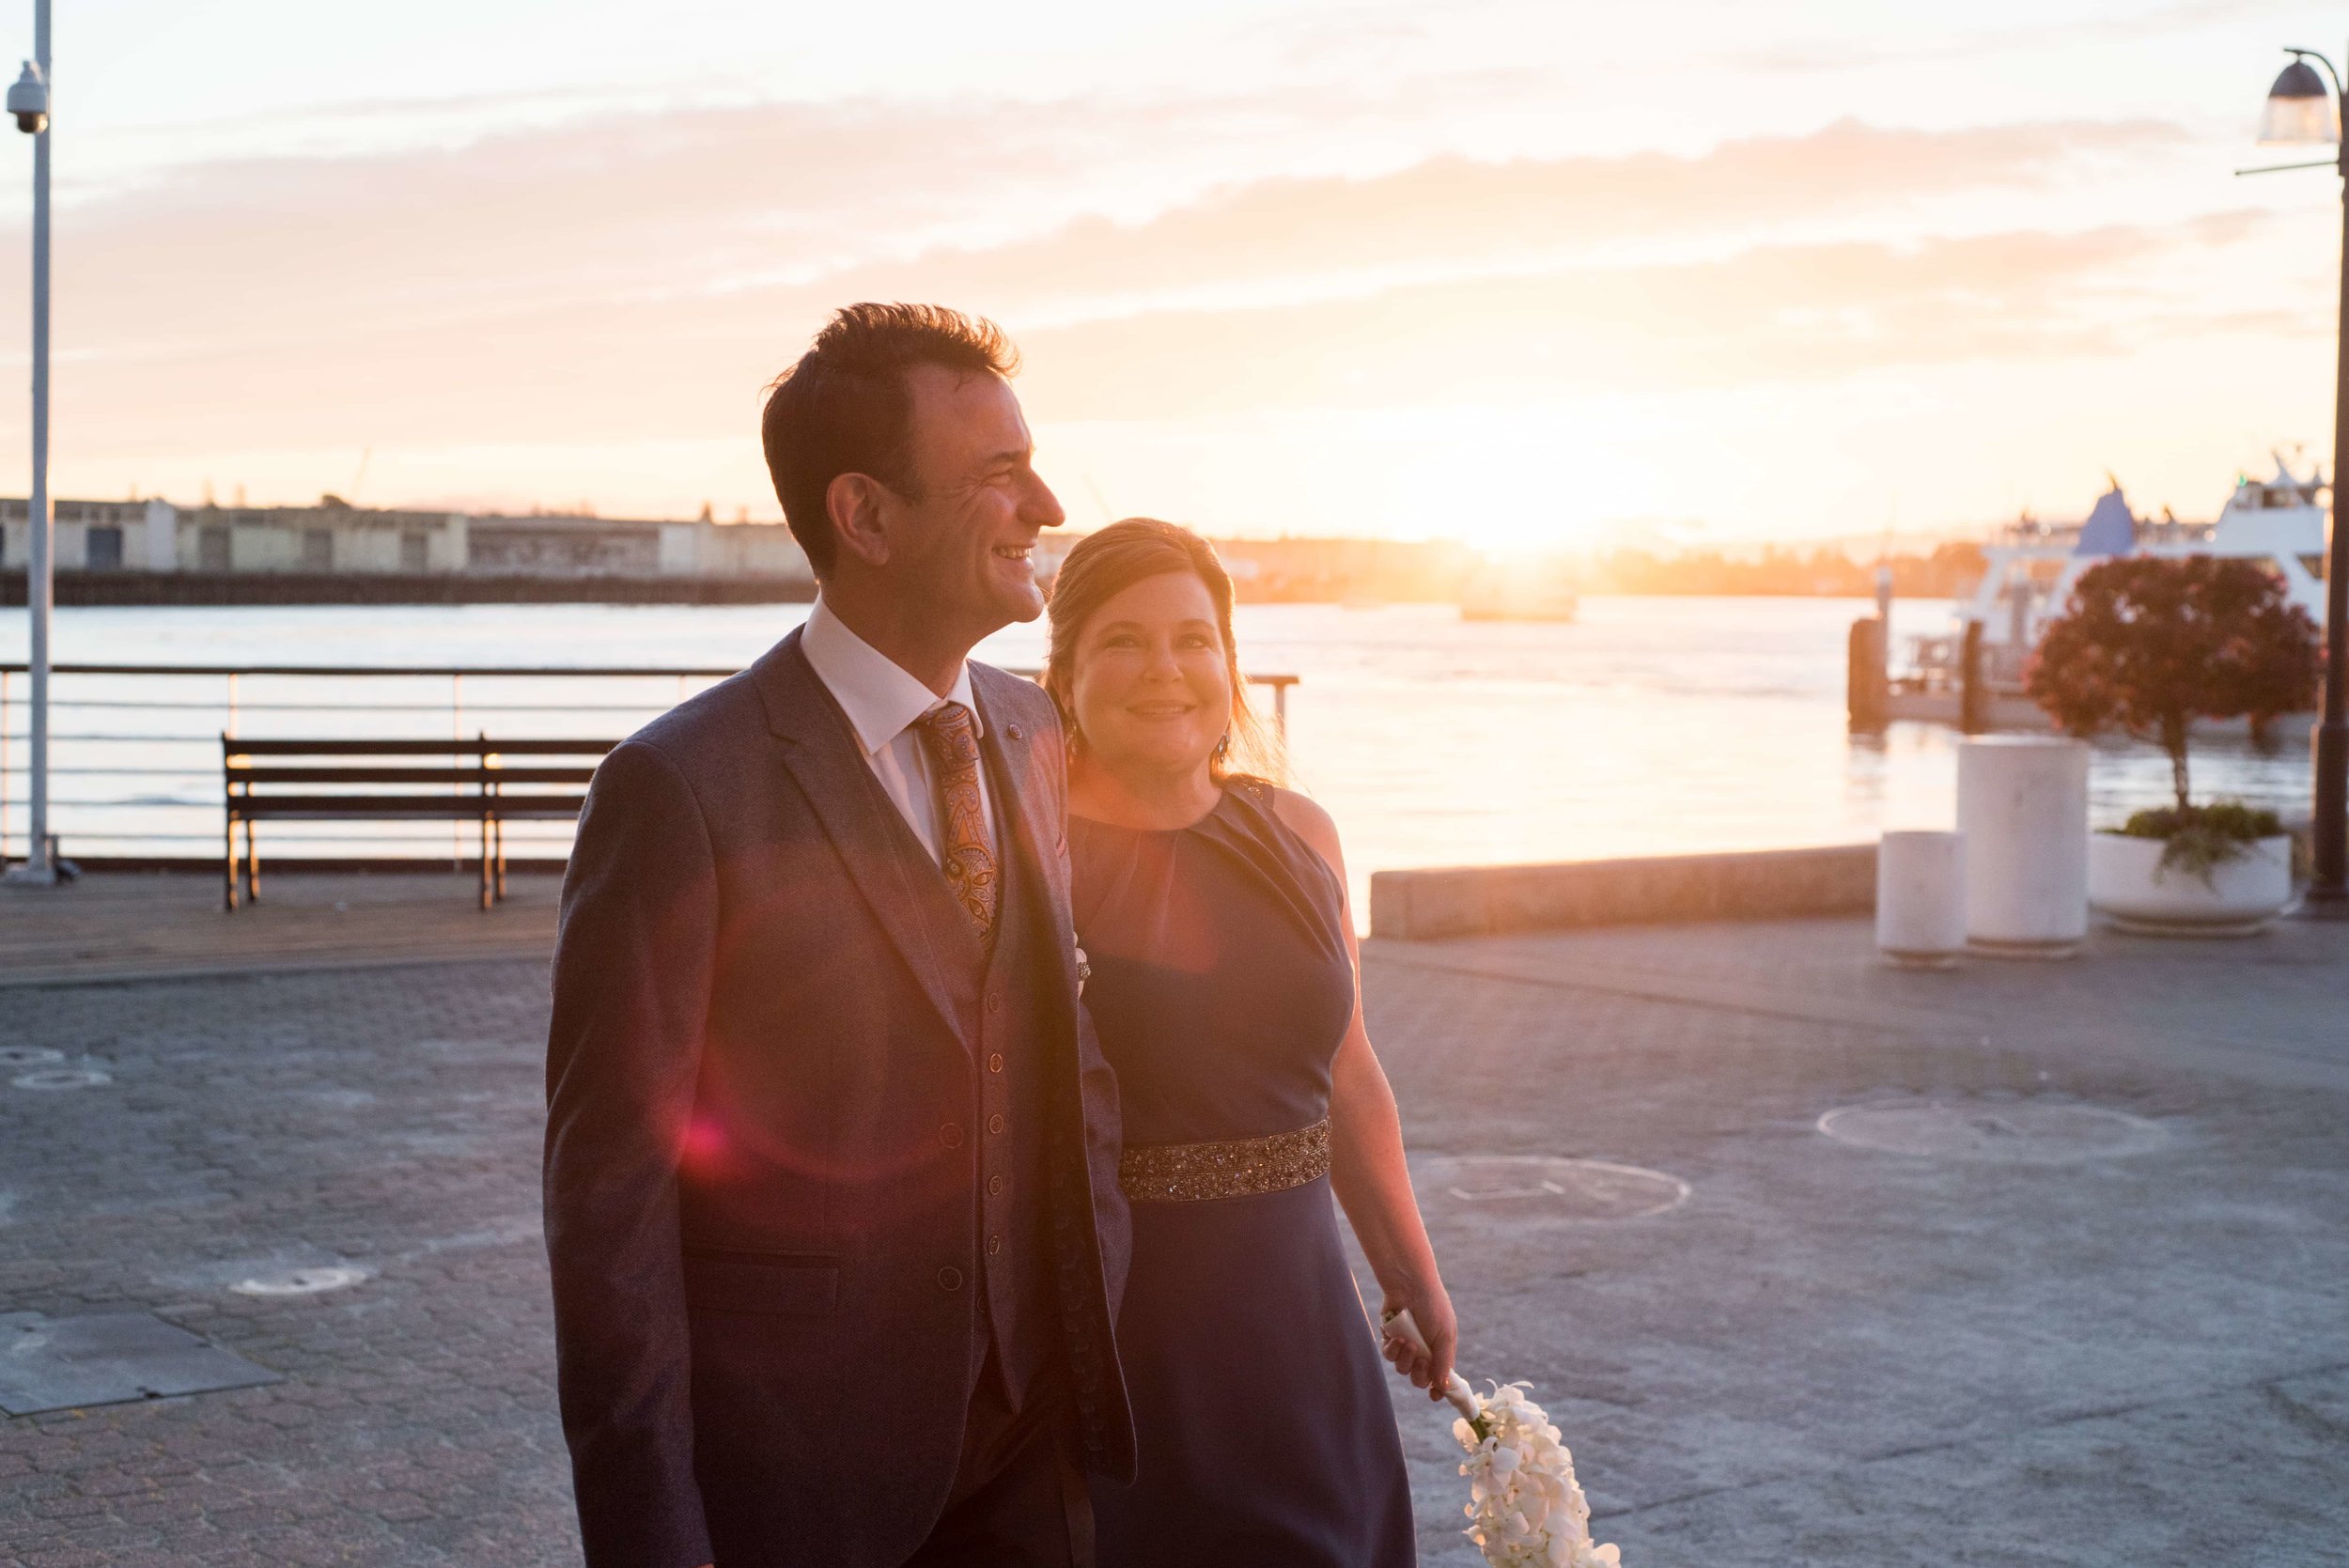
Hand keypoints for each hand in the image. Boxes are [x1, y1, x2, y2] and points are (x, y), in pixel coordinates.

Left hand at [1378, 1278, 1458, 1402]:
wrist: (1410, 1285)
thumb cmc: (1433, 1307)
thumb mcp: (1445, 1335)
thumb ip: (1443, 1362)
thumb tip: (1444, 1388)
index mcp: (1441, 1351)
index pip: (1440, 1377)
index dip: (1437, 1389)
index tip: (1434, 1396)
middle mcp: (1424, 1351)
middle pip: (1419, 1379)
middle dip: (1420, 1373)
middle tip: (1422, 1359)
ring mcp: (1406, 1346)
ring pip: (1402, 1369)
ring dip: (1405, 1359)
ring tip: (1408, 1342)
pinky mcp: (1390, 1339)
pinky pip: (1389, 1355)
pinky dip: (1392, 1350)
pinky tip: (1397, 1338)